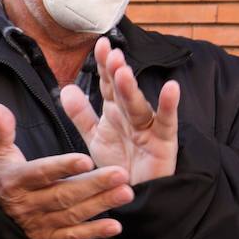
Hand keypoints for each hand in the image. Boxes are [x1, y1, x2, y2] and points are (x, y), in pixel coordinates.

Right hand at [0, 101, 131, 238]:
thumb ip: (1, 129)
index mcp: (15, 180)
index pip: (41, 173)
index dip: (63, 167)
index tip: (88, 159)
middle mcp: (27, 204)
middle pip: (63, 195)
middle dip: (94, 185)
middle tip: (122, 174)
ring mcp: (38, 223)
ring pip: (71, 214)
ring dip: (100, 205)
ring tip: (126, 192)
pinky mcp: (47, 237)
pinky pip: (71, 236)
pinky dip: (93, 232)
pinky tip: (115, 225)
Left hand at [61, 38, 178, 184]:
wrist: (136, 195)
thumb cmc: (119, 164)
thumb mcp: (96, 138)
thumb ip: (81, 115)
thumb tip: (67, 88)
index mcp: (115, 111)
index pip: (108, 84)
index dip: (103, 65)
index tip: (100, 43)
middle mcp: (132, 114)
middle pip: (123, 91)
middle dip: (116, 72)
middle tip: (110, 54)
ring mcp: (149, 126)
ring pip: (138, 105)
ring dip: (131, 89)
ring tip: (123, 71)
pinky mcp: (165, 142)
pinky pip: (167, 122)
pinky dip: (170, 105)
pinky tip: (172, 88)